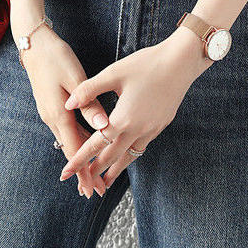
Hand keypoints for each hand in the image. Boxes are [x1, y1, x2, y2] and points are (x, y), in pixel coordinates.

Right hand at [18, 21, 110, 197]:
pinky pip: (66, 130)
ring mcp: (50, 113)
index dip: (84, 171)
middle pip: (70, 150)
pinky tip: (86, 144)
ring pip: (68, 141)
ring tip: (94, 173)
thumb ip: (89, 103)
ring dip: (81, 157)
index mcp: (58, 114)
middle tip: (97, 191)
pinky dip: (77, 141)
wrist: (34, 44)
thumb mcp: (74, 77)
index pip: (74, 150)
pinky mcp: (52, 106)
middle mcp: (52, 118)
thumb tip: (104, 127)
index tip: (93, 190)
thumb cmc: (56, 57)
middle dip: (83, 171)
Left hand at [59, 27, 211, 188]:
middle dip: (96, 171)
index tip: (65, 173)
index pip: (96, 145)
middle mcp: (138, 129)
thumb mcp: (114, 73)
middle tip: (83, 184)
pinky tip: (127, 154)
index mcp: (123, 118)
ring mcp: (152, 129)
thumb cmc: (147, 64)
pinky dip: (131, 155)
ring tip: (105, 181)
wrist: (181, 62)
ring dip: (115, 169)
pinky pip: (142, 146)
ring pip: (130, 156)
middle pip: (112, 157)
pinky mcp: (161, 125)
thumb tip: (68, 103)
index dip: (79, 160)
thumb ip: (89, 89)